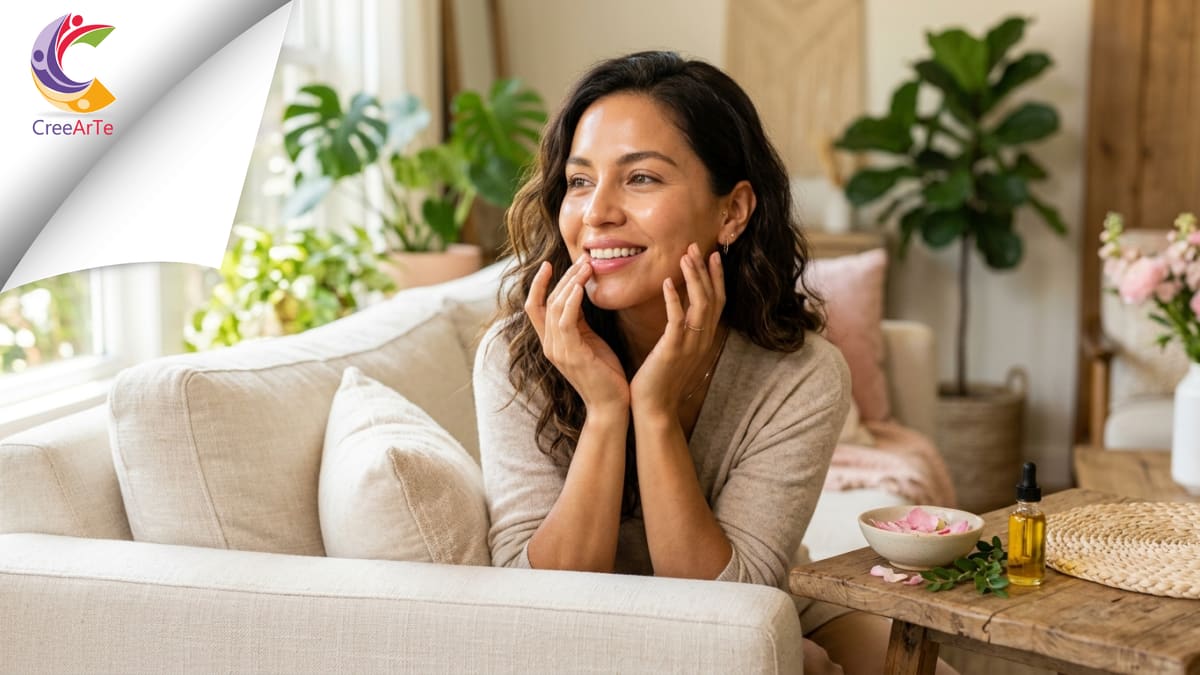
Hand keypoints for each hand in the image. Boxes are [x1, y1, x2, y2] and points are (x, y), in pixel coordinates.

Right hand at [525, 256, 629, 412]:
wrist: (611, 405)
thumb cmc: (604, 373)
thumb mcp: (589, 341)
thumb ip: (579, 321)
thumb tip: (579, 294)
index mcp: (551, 342)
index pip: (534, 307)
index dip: (538, 284)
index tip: (549, 264)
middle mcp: (549, 345)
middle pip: (546, 301)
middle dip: (564, 277)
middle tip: (583, 259)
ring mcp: (558, 350)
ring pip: (555, 307)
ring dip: (571, 283)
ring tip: (587, 266)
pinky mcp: (571, 354)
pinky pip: (565, 320)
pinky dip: (572, 300)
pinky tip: (582, 287)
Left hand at [630, 243, 725, 417]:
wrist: (655, 408)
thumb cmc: (661, 380)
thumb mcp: (676, 351)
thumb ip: (682, 331)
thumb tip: (679, 311)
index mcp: (704, 339)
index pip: (718, 302)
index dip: (717, 277)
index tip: (712, 255)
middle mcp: (703, 340)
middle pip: (712, 297)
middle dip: (705, 269)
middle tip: (696, 246)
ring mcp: (690, 345)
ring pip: (700, 304)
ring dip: (693, 278)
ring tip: (685, 256)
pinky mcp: (673, 350)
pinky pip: (677, 320)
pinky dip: (673, 300)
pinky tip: (665, 283)